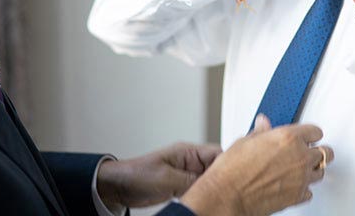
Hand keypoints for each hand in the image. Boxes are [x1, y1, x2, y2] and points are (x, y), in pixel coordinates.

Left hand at [97, 142, 221, 209]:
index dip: (229, 165)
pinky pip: (199, 190)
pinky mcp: (182, 186)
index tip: (235, 177)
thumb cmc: (137, 175)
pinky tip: (207, 203)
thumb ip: (191, 181)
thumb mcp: (167, 179)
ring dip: (213, 189)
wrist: (119, 186)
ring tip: (218, 199)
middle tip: (228, 192)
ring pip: (209, 181)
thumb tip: (211, 186)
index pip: (218, 154)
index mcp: (188, 152)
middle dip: (223, 179)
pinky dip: (204, 196)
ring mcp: (187, 174)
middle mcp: (190, 162)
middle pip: (216, 168)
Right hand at [180, 115, 333, 215]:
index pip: (315, 131)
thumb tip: (263, 125)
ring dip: (312, 169)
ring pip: (321, 172)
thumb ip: (261, 132)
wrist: (228, 195)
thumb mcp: (245, 142)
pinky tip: (293, 185)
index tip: (307, 135)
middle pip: (325, 152)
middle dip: (318, 150)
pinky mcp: (298, 197)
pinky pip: (309, 191)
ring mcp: (301, 178)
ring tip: (300, 169)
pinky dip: (303, 188)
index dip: (310, 133)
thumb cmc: (232, 170)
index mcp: (288, 138)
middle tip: (309, 151)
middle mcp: (299, 157)